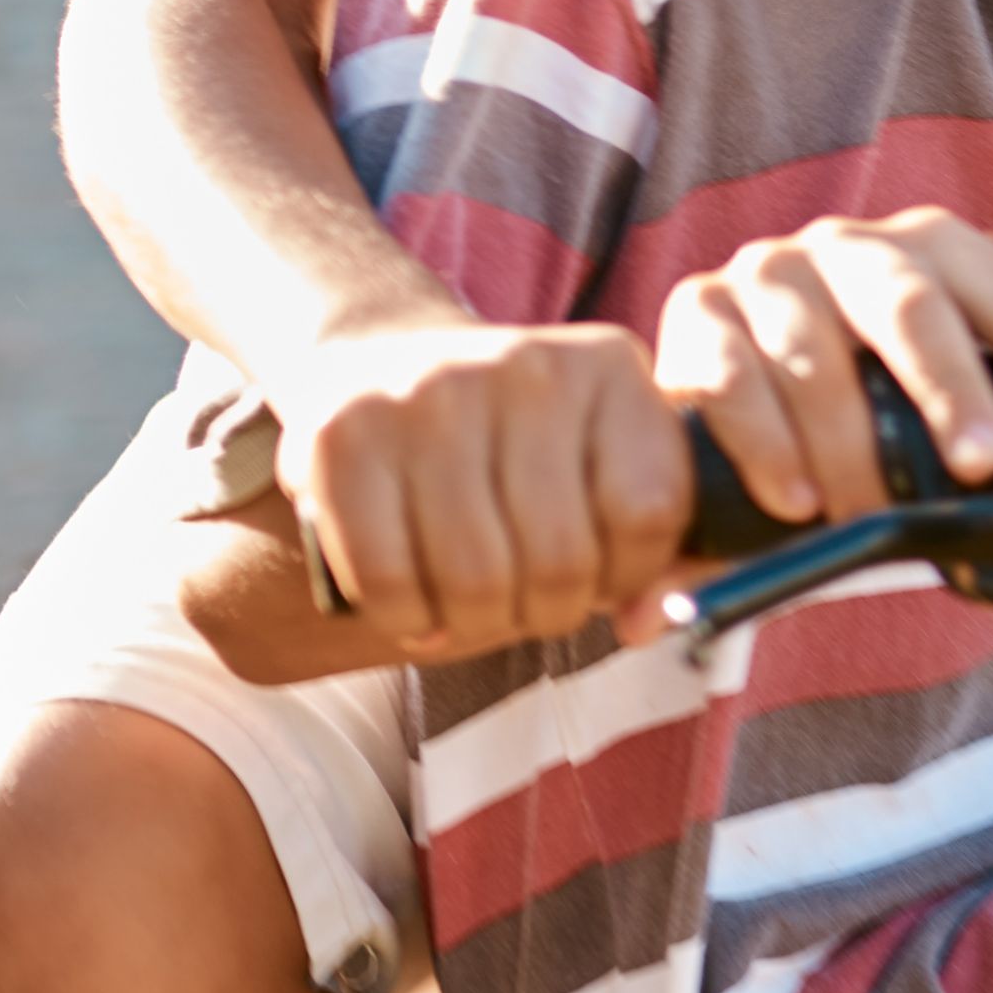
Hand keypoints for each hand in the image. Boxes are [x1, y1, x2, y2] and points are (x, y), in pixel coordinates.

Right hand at [270, 320, 690, 659]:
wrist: (377, 369)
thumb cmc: (506, 449)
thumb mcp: (593, 464)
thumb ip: (646, 548)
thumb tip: (645, 623)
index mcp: (608, 369)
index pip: (648, 513)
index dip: (625, 576)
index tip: (595, 579)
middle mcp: (526, 367)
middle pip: (559, 560)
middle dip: (542, 614)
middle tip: (519, 607)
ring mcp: (430, 391)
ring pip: (476, 580)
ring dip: (473, 625)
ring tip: (468, 608)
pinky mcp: (344, 433)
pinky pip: (389, 579)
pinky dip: (405, 618)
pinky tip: (412, 604)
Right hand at [656, 210, 992, 528]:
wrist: (731, 380)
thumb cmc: (859, 398)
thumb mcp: (922, 393)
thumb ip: (980, 422)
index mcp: (932, 249)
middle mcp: (850, 245)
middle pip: (913, 308)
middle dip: (953, 388)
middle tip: (982, 465)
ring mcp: (768, 271)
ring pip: (816, 354)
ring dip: (850, 446)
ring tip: (873, 518)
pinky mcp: (695, 309)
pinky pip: (731, 380)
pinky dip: (765, 446)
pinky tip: (794, 502)